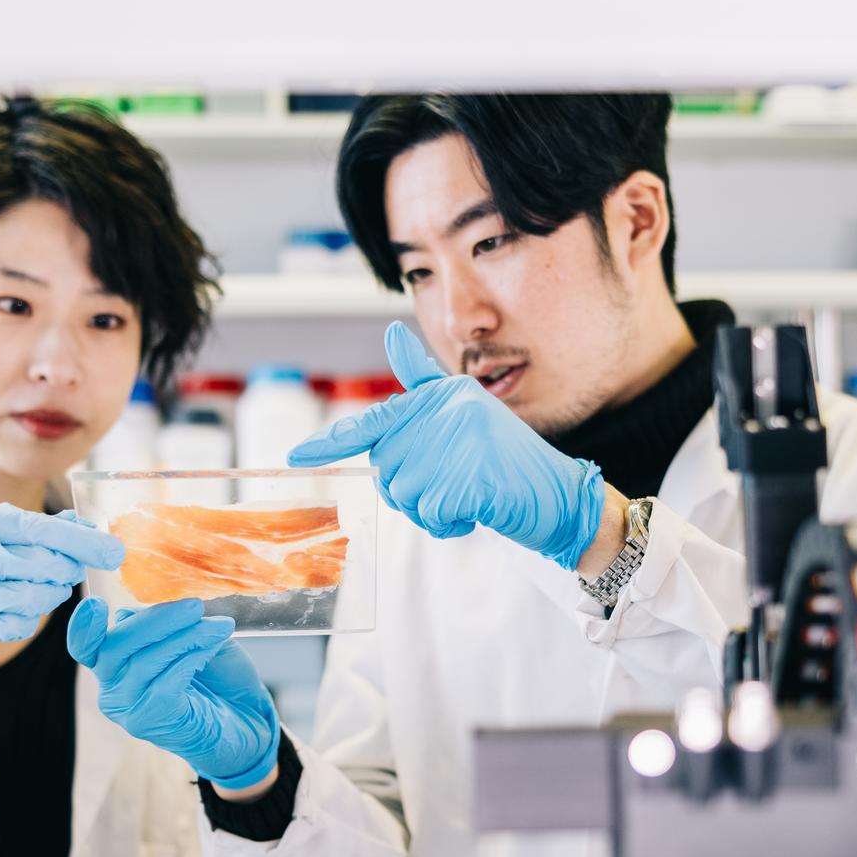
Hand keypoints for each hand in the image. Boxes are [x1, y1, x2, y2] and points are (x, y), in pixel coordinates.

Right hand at [0, 504, 123, 659]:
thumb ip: (31, 527)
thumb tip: (86, 525)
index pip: (37, 529)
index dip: (80, 541)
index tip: (114, 551)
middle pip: (40, 567)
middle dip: (66, 570)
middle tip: (69, 569)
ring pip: (31, 600)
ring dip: (50, 597)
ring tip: (47, 588)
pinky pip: (14, 627)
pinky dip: (28, 620)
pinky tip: (22, 609)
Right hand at [66, 597, 279, 789]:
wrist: (249, 719)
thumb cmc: (219, 678)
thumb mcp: (191, 639)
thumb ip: (162, 625)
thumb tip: (134, 612)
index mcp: (114, 666)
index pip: (86, 646)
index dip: (83, 627)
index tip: (95, 603)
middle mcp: (113, 691)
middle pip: (115, 646)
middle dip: (156, 619)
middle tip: (195, 606)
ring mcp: (129, 710)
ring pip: (146, 661)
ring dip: (186, 637)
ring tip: (219, 627)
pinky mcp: (151, 723)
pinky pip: (165, 683)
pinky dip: (191, 659)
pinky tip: (212, 649)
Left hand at [287, 322, 603, 570]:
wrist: (561, 494)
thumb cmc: (508, 460)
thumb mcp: (465, 415)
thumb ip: (423, 385)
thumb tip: (392, 331)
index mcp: (441, 397)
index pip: (377, 420)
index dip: (333, 442)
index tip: (296, 456)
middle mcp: (446, 414)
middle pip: (389, 471)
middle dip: (416, 491)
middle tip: (457, 486)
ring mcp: (458, 446)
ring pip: (406, 497)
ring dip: (433, 511)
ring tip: (471, 495)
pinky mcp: (469, 480)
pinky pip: (431, 515)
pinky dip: (451, 524)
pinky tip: (480, 510)